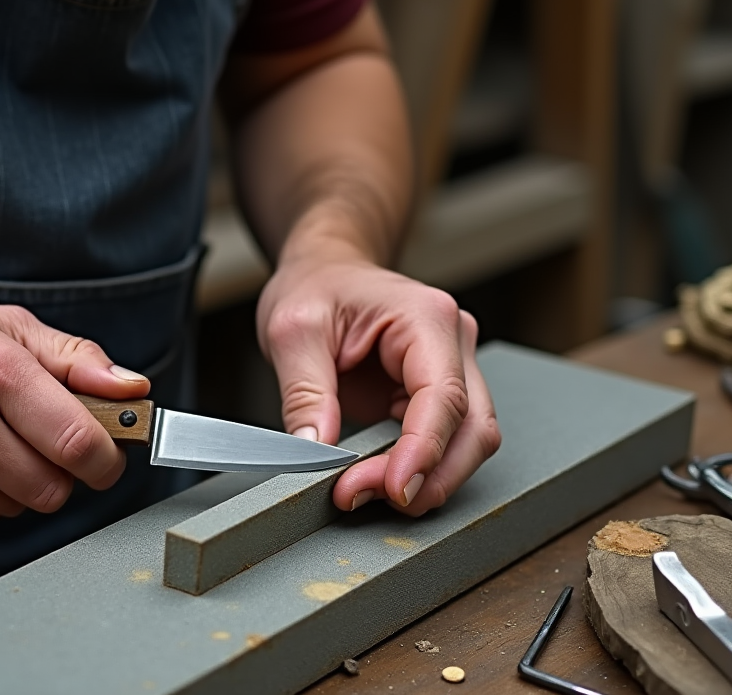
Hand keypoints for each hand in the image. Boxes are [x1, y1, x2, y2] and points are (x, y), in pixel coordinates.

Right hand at [0, 297, 146, 524]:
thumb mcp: (5, 326)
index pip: (81, 443)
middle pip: (54, 489)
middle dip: (63, 471)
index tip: (108, 454)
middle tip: (43, 440)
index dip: (108, 458)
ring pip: (18, 507)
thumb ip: (77, 360)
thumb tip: (133, 390)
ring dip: (20, 482)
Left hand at [257, 255, 500, 515]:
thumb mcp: (293, 330)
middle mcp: (453, 343)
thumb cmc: (315, 286)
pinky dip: (414, 470)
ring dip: (423, 480)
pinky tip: (375, 481)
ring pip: (467, 443)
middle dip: (425, 476)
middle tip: (358, 495)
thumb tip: (316, 450)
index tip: (394, 489)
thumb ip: (305, 391)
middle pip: (472, 429)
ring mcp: (452, 370)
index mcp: (426, 317)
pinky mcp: (437, 396)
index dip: (424, 451)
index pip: (444, 396)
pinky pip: (443, 443)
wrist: (324, 271)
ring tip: (359, 491)